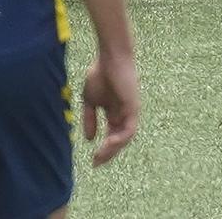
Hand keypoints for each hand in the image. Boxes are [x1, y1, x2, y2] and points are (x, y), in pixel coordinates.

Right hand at [80, 49, 138, 166]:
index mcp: (115, 113)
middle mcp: (125, 115)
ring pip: (124, 138)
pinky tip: (108, 143)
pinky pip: (129, 130)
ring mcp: (130, 112)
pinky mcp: (133, 109)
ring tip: (100, 155)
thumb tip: (88, 139)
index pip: (111, 136)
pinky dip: (119, 138)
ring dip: (113, 148)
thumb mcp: (90, 100)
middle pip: (119, 140)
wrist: (110, 57)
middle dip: (108, 153)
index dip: (103, 149)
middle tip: (97, 163)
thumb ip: (90, 119)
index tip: (93, 160)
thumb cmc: (100, 74)